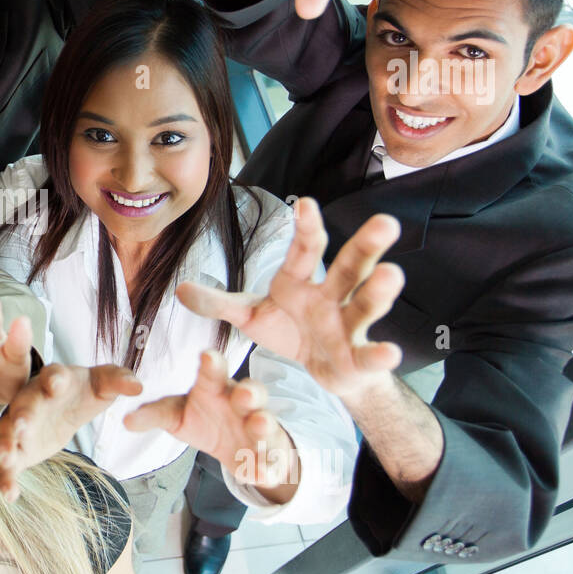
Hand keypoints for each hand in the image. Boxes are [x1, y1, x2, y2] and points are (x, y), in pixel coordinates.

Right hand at [0, 363, 140, 500]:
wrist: (66, 405)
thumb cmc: (83, 390)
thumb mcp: (103, 383)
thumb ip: (119, 381)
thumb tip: (138, 387)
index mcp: (54, 379)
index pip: (53, 375)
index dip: (54, 380)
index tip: (55, 386)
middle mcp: (31, 400)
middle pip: (23, 407)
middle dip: (21, 417)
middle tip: (21, 427)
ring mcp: (20, 426)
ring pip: (7, 434)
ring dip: (5, 446)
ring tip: (5, 460)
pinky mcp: (20, 449)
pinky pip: (10, 465)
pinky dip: (6, 479)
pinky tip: (9, 495)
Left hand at [125, 350, 297, 497]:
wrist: (237, 445)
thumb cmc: (203, 419)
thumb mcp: (175, 416)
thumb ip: (153, 415)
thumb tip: (126, 420)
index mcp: (215, 388)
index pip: (213, 373)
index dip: (212, 364)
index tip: (207, 355)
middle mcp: (241, 402)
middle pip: (250, 392)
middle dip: (248, 391)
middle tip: (242, 393)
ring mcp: (258, 426)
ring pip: (266, 421)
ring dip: (264, 423)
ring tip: (259, 425)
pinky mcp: (268, 454)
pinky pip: (272, 459)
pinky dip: (269, 466)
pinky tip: (263, 474)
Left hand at [176, 197, 404, 400]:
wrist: (323, 370)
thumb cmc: (289, 330)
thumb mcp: (250, 316)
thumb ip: (220, 304)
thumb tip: (180, 289)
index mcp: (300, 281)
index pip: (304, 250)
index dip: (306, 228)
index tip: (305, 203)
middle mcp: (331, 296)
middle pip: (349, 267)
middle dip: (366, 246)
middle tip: (385, 222)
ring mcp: (348, 326)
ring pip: (365, 304)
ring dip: (378, 291)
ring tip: (392, 275)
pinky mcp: (359, 358)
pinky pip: (370, 355)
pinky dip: (380, 355)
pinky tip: (391, 352)